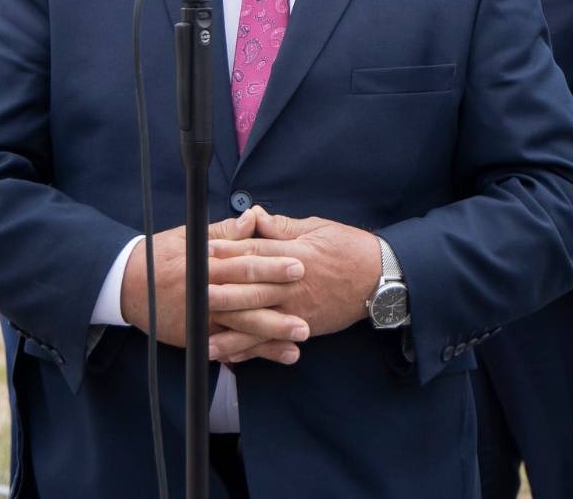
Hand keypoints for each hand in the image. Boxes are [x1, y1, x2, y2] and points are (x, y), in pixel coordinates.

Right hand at [121, 209, 289, 346]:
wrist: (127, 284)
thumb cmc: (163, 255)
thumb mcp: (192, 237)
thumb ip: (227, 232)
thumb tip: (254, 218)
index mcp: (206, 262)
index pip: (244, 262)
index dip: (273, 263)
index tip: (300, 263)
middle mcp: (204, 291)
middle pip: (246, 297)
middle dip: (279, 302)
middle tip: (309, 304)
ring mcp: (201, 318)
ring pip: (241, 327)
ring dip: (272, 333)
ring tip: (301, 336)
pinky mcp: (198, 337)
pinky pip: (230, 347)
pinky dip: (254, 352)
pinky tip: (278, 354)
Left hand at [207, 210, 381, 361]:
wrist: (381, 278)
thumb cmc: (349, 248)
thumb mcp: (317, 228)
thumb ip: (282, 227)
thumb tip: (255, 216)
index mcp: (294, 255)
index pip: (255, 252)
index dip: (228, 252)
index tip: (203, 252)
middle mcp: (292, 285)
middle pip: (250, 290)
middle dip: (219, 294)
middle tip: (191, 295)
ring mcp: (297, 310)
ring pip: (257, 322)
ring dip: (229, 331)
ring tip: (201, 338)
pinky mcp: (304, 327)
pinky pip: (273, 341)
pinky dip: (252, 351)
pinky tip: (231, 356)